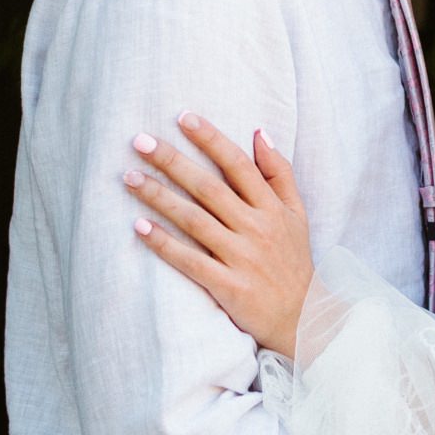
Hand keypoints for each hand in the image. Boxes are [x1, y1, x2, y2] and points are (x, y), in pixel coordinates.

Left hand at [127, 113, 312, 357]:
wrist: (304, 318)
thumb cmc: (294, 261)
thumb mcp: (297, 214)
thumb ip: (279, 173)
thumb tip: (259, 132)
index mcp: (271, 207)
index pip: (238, 164)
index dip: (210, 139)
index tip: (183, 117)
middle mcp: (256, 228)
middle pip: (208, 187)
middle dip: (173, 161)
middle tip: (140, 141)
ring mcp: (241, 257)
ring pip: (194, 220)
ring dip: (160, 197)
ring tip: (130, 177)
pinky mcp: (228, 286)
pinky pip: (190, 261)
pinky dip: (165, 244)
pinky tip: (140, 227)